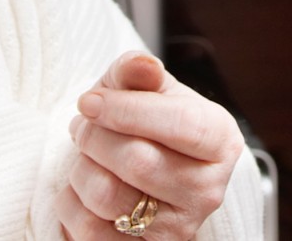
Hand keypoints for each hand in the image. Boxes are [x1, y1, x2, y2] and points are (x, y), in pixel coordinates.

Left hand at [59, 51, 243, 240]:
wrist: (141, 169)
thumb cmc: (146, 122)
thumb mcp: (147, 88)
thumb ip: (140, 71)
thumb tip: (142, 65)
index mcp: (220, 140)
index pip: (179, 125)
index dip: (126, 110)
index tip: (89, 101)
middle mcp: (207, 190)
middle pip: (138, 162)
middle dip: (95, 137)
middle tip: (83, 125)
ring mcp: (178, 229)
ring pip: (108, 196)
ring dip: (80, 168)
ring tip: (85, 156)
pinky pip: (88, 231)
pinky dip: (71, 204)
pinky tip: (83, 188)